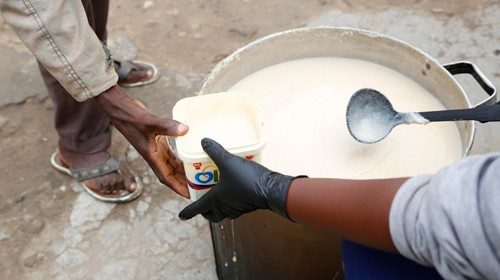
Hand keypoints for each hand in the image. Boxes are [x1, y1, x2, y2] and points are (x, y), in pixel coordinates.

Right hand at [96, 85, 189, 197]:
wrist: (120, 109)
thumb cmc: (130, 117)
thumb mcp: (149, 122)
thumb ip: (167, 126)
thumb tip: (186, 129)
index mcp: (151, 156)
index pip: (167, 177)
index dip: (178, 187)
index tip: (189, 195)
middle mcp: (154, 155)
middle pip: (171, 174)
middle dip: (183, 183)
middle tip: (199, 188)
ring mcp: (155, 149)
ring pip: (171, 165)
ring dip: (182, 172)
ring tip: (197, 177)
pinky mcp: (157, 141)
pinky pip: (170, 155)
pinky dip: (179, 159)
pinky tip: (188, 159)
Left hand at [179, 138, 299, 221]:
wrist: (271, 189)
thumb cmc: (247, 179)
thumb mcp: (228, 162)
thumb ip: (215, 151)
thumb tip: (204, 142)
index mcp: (216, 199)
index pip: (198, 208)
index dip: (189, 211)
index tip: (181, 216)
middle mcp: (225, 207)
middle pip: (211, 214)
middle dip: (205, 210)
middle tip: (202, 201)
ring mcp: (238, 207)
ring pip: (224, 211)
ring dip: (218, 206)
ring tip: (216, 192)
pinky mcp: (248, 204)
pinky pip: (234, 206)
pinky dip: (230, 201)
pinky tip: (232, 188)